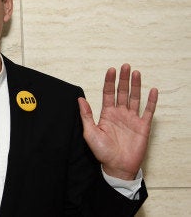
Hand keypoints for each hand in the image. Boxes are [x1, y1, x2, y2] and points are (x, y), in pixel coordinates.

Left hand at [78, 64, 157, 179]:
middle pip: (122, 92)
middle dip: (123, 79)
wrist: (117, 166)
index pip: (108, 93)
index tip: (111, 70)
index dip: (109, 82)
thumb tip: (79, 99)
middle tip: (125, 66)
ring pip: (134, 98)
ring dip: (136, 85)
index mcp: (107, 114)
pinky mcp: (143, 126)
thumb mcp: (90, 132)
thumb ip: (86, 115)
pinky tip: (152, 90)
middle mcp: (120, 114)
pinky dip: (151, 101)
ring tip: (136, 73)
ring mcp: (132, 119)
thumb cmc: (102, 151)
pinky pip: (148, 111)